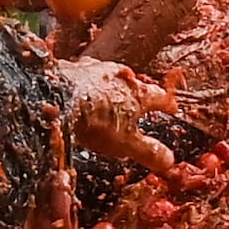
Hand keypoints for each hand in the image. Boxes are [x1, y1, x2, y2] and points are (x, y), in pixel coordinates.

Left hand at [52, 55, 177, 179]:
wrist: (57, 99)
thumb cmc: (97, 121)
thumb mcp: (126, 143)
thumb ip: (148, 151)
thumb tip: (169, 160)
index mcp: (138, 92)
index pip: (160, 97)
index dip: (167, 104)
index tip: (172, 108)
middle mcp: (119, 75)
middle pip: (133, 84)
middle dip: (135, 94)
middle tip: (135, 106)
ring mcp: (94, 69)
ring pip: (107, 79)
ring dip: (109, 88)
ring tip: (105, 101)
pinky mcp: (71, 69)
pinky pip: (82, 77)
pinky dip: (84, 86)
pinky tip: (77, 95)